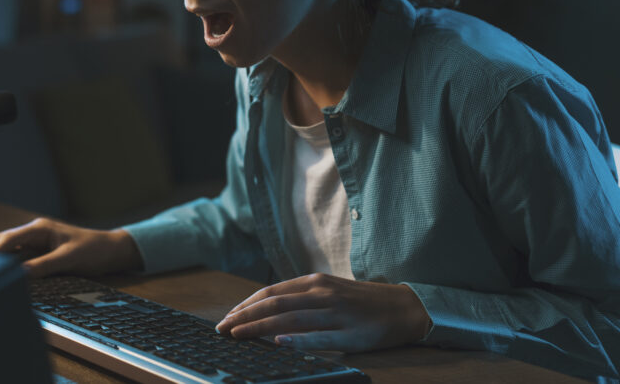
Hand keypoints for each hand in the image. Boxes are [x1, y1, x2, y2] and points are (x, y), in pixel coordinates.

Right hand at [0, 217, 142, 277]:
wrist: (111, 250)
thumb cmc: (94, 250)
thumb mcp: (69, 259)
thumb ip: (44, 265)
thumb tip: (20, 274)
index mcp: (40, 228)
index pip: (9, 238)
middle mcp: (35, 232)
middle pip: (2, 241)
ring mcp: (36, 241)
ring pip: (7, 248)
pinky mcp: (39, 251)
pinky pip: (16, 256)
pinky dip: (3, 263)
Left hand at [214, 273, 430, 352]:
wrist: (404, 307)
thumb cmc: (360, 302)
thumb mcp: (328, 291)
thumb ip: (301, 298)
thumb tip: (267, 311)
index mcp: (314, 282)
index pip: (271, 292)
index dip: (246, 305)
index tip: (227, 318)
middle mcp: (322, 294)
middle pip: (275, 304)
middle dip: (245, 317)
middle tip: (222, 329)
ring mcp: (336, 313)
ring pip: (291, 319)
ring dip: (260, 327)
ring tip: (238, 335)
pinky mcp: (351, 334)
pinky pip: (320, 338)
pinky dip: (297, 340)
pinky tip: (278, 343)